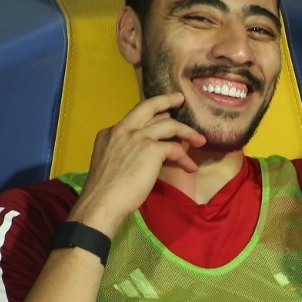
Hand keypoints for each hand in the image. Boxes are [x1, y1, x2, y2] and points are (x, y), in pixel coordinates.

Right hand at [67, 93, 206, 234]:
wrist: (102, 202)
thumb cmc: (104, 191)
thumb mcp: (111, 162)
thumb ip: (125, 151)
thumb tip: (147, 153)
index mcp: (110, 133)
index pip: (135, 118)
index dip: (151, 118)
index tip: (162, 117)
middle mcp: (123, 129)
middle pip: (148, 106)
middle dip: (167, 100)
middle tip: (180, 99)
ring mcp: (137, 137)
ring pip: (169, 124)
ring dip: (187, 131)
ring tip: (199, 140)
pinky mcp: (152, 149)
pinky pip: (175, 148)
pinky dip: (185, 158)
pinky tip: (190, 167)